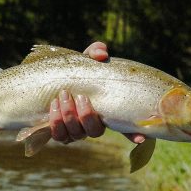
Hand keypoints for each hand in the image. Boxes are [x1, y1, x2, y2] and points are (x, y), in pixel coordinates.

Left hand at [21, 42, 143, 149]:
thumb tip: (101, 54)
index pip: (125, 127)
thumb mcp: (86, 60)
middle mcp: (93, 124)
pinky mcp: (59, 133)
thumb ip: (95, 53)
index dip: (133, 134)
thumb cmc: (75, 72)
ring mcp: (76, 131)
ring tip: (62, 96)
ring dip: (69, 116)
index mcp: (105, 111)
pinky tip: (53, 105)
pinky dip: (56, 121)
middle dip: (87, 116)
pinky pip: (59, 135)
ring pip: (76, 134)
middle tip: (79, 97)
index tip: (140, 137)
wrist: (50, 80)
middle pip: (95, 131)